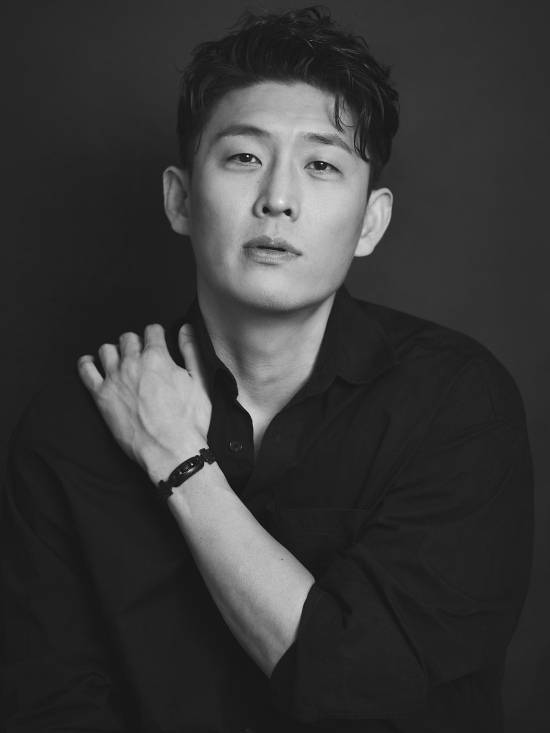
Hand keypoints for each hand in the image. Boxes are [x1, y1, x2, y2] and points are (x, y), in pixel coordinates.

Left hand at [77, 323, 211, 480]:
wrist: (171, 451)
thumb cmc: (188, 421)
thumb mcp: (200, 381)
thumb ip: (191, 351)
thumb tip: (185, 329)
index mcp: (157, 357)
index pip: (152, 330)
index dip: (156, 335)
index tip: (157, 342)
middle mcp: (132, 363)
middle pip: (128, 338)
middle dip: (136, 343)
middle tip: (142, 356)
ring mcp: (114, 379)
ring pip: (106, 350)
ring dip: (115, 352)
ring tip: (121, 363)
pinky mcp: (101, 396)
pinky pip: (85, 370)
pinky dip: (87, 363)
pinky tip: (92, 364)